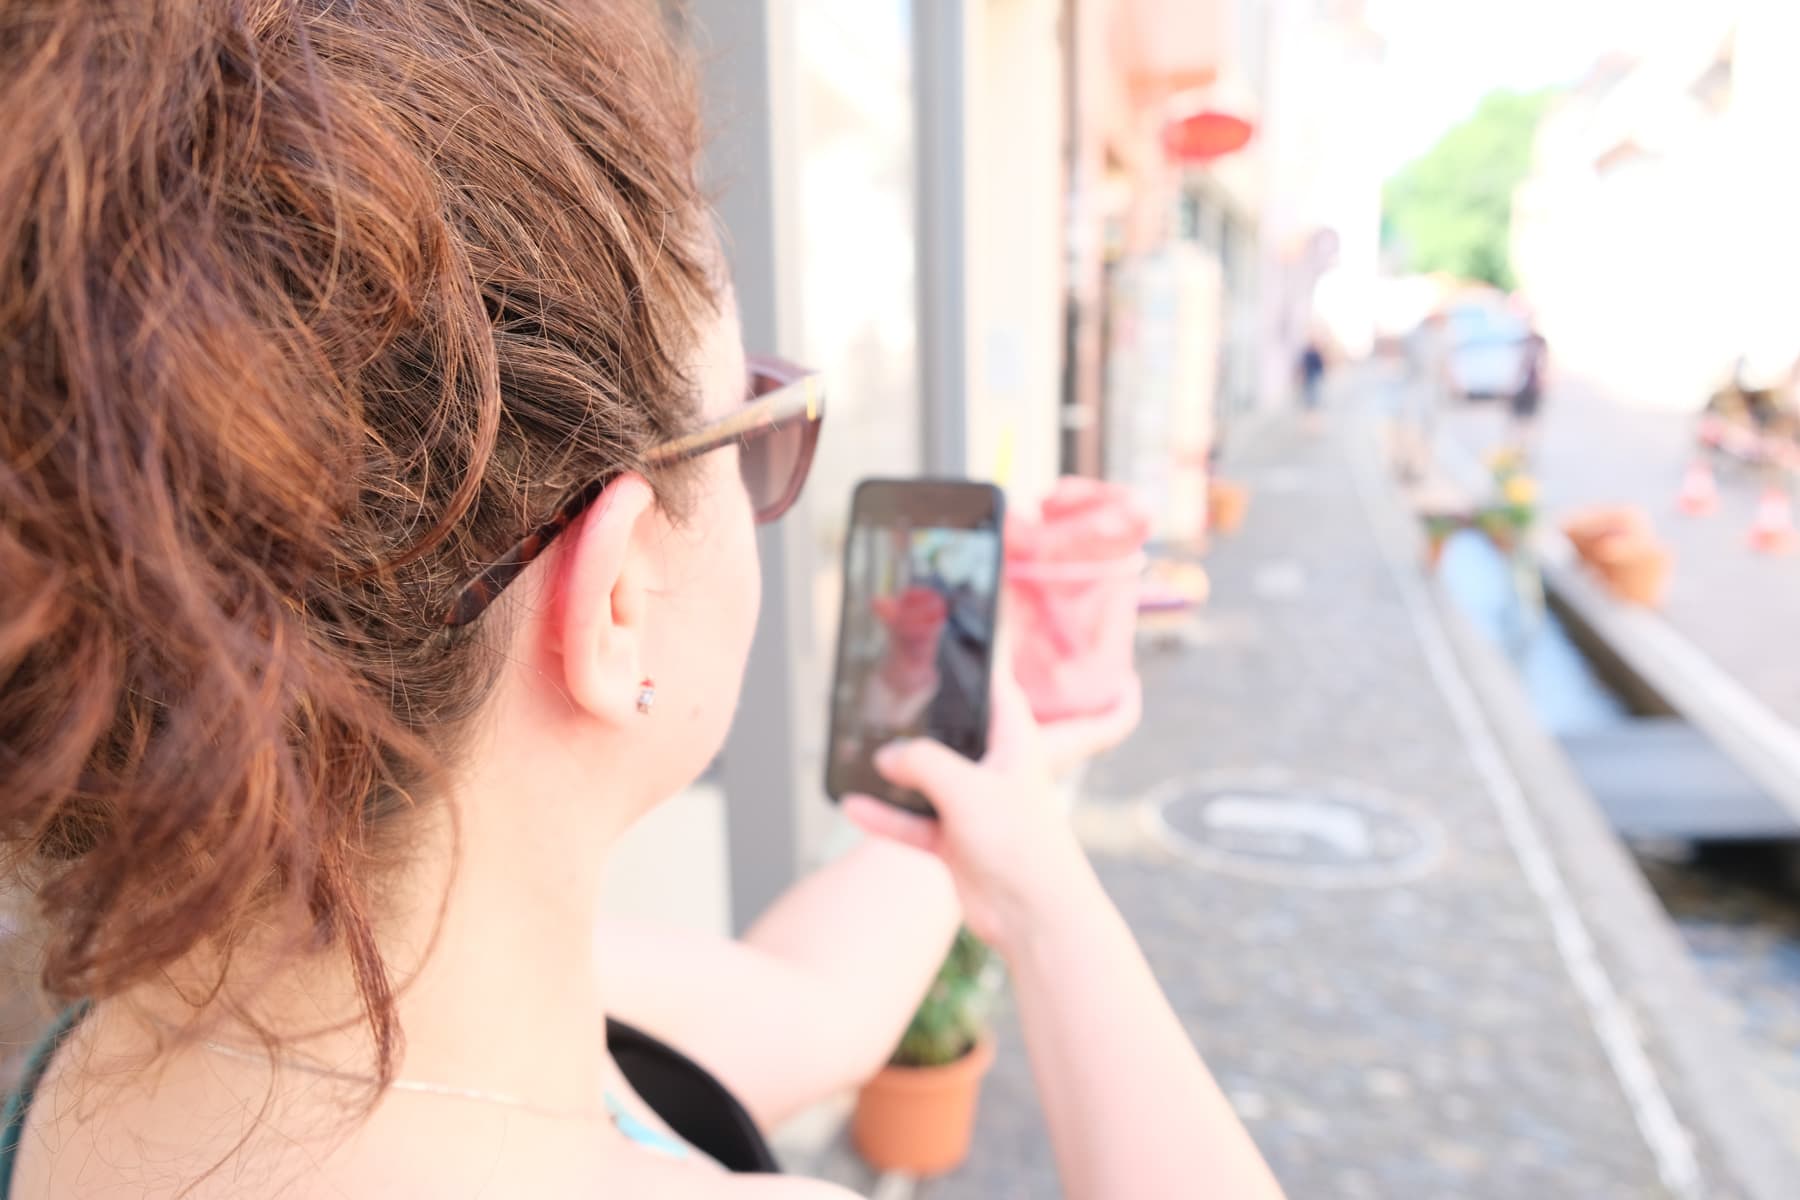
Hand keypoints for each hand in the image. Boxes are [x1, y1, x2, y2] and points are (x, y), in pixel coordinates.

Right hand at [842, 671, 1139, 954]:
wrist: (1034, 917)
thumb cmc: (1022, 844)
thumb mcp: (968, 789)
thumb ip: (923, 762)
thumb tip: (886, 756)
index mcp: (1015, 743)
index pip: (994, 690)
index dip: (974, 664)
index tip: (944, 642)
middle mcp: (994, 771)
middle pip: (951, 734)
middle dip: (919, 722)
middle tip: (882, 698)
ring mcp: (973, 807)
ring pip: (925, 781)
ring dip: (894, 776)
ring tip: (857, 757)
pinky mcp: (955, 842)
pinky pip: (912, 823)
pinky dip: (885, 817)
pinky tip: (852, 807)